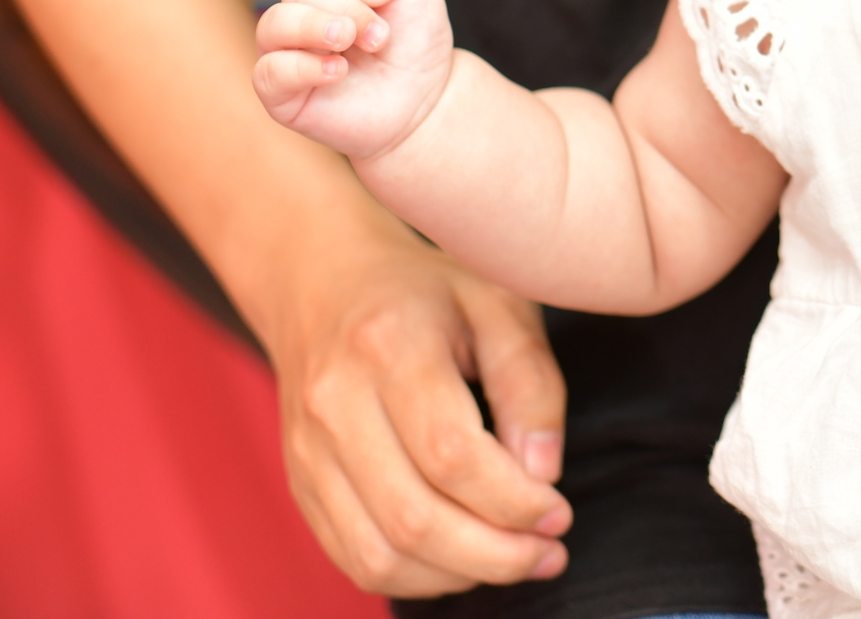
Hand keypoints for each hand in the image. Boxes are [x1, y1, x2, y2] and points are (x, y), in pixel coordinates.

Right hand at [256, 0, 457, 159]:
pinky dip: (302, 67)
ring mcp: (287, 52)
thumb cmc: (414, 45)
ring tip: (351, 42)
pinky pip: (268, 71)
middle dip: (350, 8)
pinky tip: (338, 71)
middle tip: (380, 36)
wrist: (423, 101)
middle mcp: (302, 14)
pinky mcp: (281, 93)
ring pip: (273, 23)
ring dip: (317, 27)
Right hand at [266, 219, 573, 595]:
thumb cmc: (428, 293)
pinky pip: (354, 558)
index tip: (560, 513)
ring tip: (515, 561)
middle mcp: (334, 404)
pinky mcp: (301, 484)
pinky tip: (465, 561)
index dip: (514, 501)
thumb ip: (530, 383)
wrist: (324, 283)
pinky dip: (417, 578)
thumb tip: (542, 474)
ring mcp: (307, 451)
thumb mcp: (499, 305)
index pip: (452, 454)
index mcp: (388, 346)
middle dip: (495, 553)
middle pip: (413, 517)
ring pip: (378, 553)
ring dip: (458, 575)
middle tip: (550, 553)